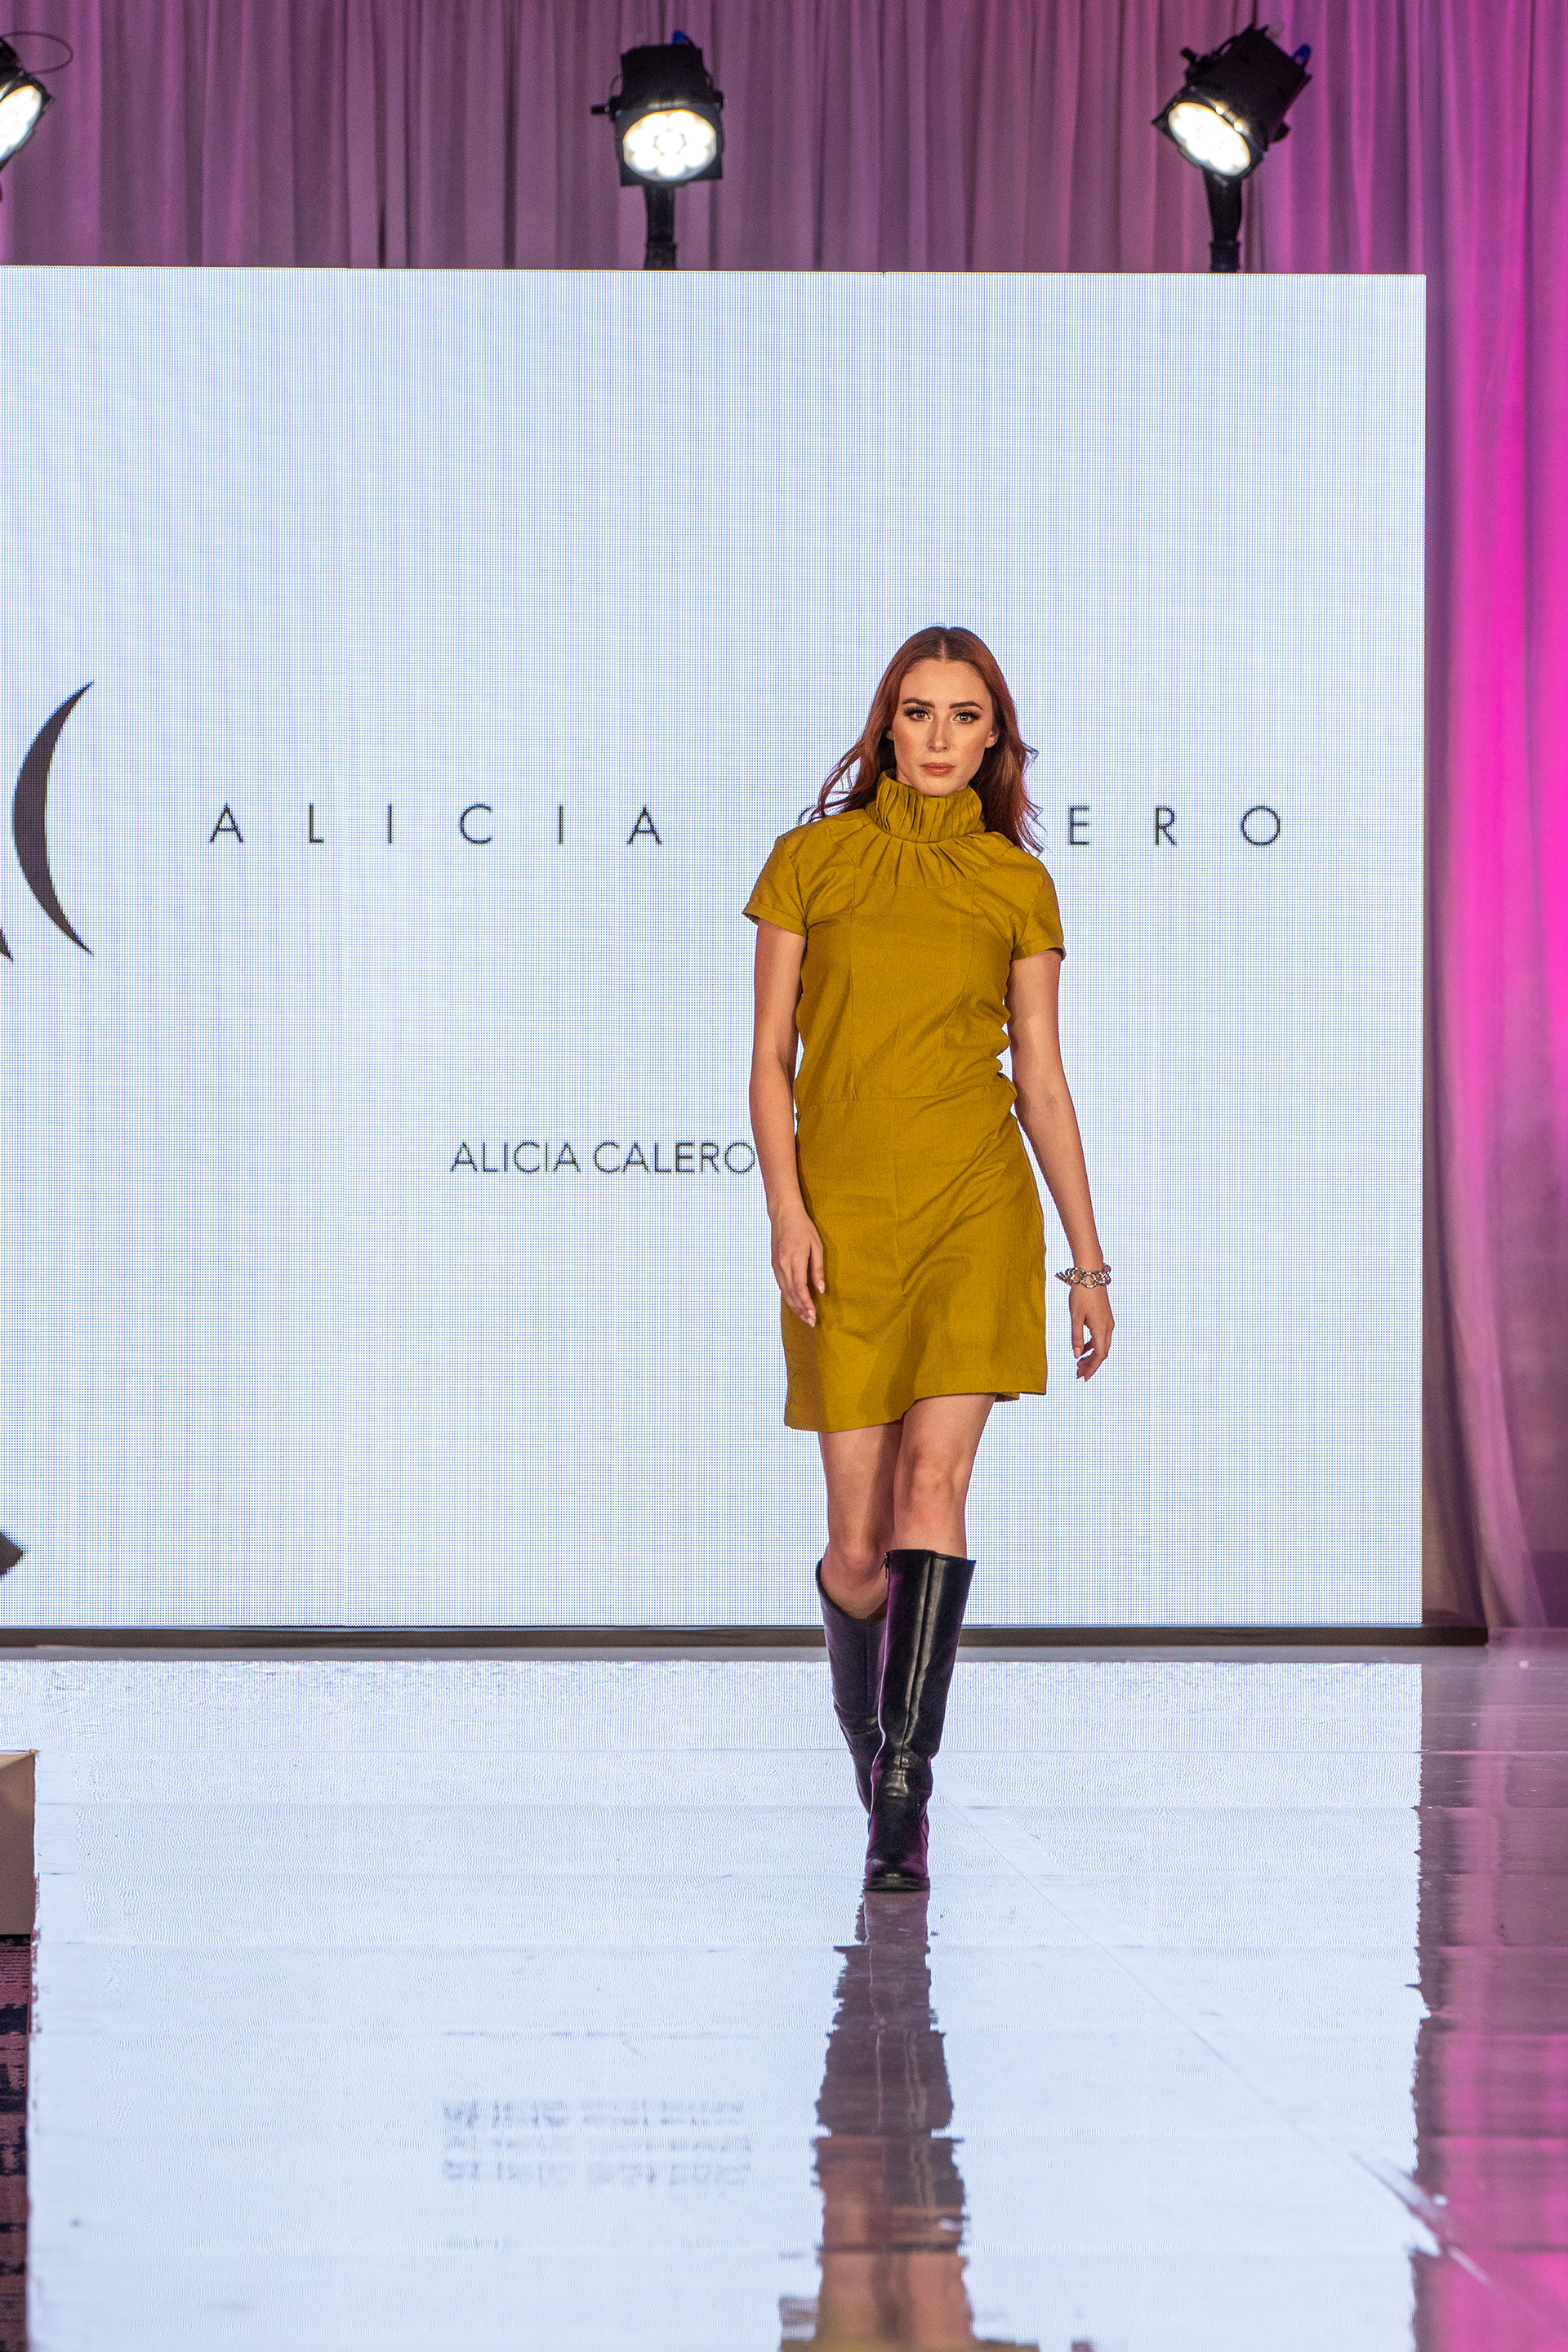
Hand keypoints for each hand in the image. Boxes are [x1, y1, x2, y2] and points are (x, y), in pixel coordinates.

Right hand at [771, 1200, 825, 1325]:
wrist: (783, 1214)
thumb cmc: (803, 1227)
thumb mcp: (817, 1246)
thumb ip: (818, 1269)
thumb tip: (821, 1289)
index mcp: (795, 1259)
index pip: (800, 1288)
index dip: (807, 1304)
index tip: (814, 1316)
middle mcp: (783, 1265)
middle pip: (791, 1294)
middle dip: (801, 1310)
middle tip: (811, 1322)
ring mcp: (776, 1266)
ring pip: (785, 1292)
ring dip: (794, 1306)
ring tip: (805, 1317)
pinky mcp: (774, 1265)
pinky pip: (781, 1285)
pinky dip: (788, 1297)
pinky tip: (795, 1303)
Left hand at [1070, 1283, 1113, 1379]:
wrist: (1090, 1274)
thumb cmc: (1081, 1294)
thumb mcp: (1075, 1317)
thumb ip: (1076, 1337)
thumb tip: (1076, 1355)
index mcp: (1101, 1328)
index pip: (1099, 1355)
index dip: (1092, 1368)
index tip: (1082, 1377)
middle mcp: (1108, 1327)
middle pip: (1102, 1352)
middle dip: (1091, 1365)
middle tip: (1078, 1374)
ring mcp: (1108, 1322)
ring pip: (1102, 1345)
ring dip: (1091, 1356)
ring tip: (1079, 1364)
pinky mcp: (1105, 1317)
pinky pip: (1101, 1336)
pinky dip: (1092, 1346)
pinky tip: (1082, 1349)